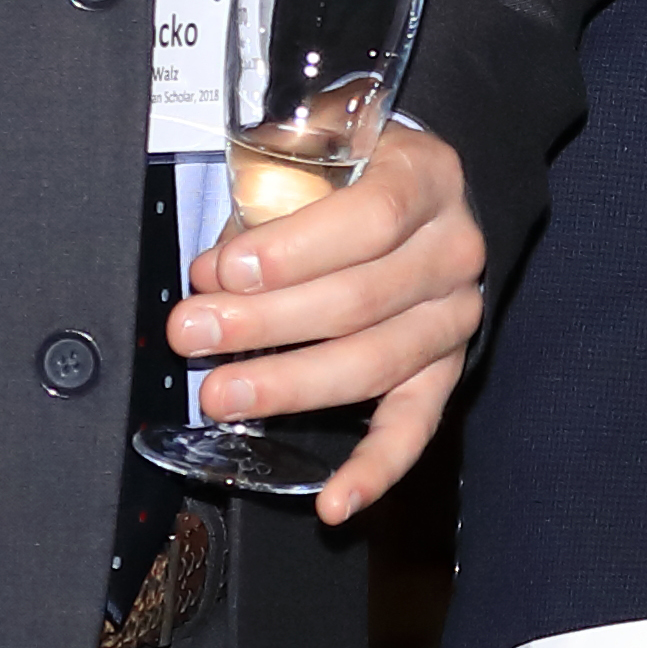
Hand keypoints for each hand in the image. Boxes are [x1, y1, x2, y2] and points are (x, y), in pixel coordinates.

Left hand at [168, 119, 487, 522]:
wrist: (424, 192)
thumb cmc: (353, 168)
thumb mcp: (320, 144)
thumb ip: (273, 190)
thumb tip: (214, 270)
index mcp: (427, 178)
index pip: (370, 218)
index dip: (292, 250)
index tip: (221, 269)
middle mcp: (455, 251)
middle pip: (363, 298)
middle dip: (265, 322)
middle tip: (192, 332)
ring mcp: (455, 317)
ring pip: (376, 363)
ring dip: (291, 385)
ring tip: (220, 394)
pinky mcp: (444, 371)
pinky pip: (415, 428)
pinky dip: (375, 470)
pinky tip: (334, 503)